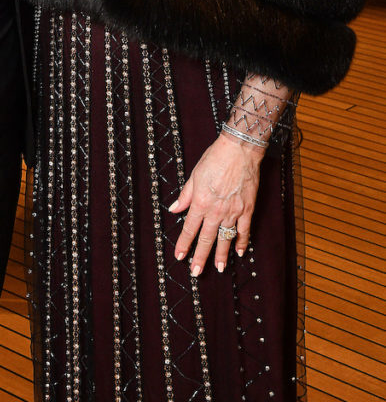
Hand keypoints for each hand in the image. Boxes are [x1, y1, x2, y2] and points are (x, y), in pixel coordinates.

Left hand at [168, 133, 262, 275]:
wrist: (239, 150)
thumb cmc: (214, 159)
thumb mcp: (194, 175)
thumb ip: (185, 195)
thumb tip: (174, 209)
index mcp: (200, 202)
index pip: (189, 228)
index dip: (183, 244)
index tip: (179, 256)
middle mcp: (216, 210)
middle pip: (206, 238)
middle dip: (200, 257)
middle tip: (196, 272)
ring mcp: (233, 211)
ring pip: (225, 238)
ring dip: (221, 255)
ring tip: (219, 269)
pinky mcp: (247, 209)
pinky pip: (244, 230)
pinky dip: (242, 242)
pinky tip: (240, 252)